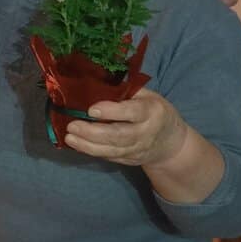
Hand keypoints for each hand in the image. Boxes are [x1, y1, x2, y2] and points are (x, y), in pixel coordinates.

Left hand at [64, 89, 186, 166]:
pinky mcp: (129, 160)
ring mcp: (137, 149)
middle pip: (118, 135)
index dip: (112, 111)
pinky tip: (77, 144)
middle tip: (72, 126)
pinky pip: (109, 157)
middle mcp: (145, 132)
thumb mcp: (148, 96)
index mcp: (151, 111)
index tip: (91, 109)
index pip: (132, 112)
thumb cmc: (154, 111)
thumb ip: (127, 91)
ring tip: (69, 137)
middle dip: (92, 132)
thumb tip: (97, 81)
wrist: (171, 142)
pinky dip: (92, 151)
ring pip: (112, 150)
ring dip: (88, 145)